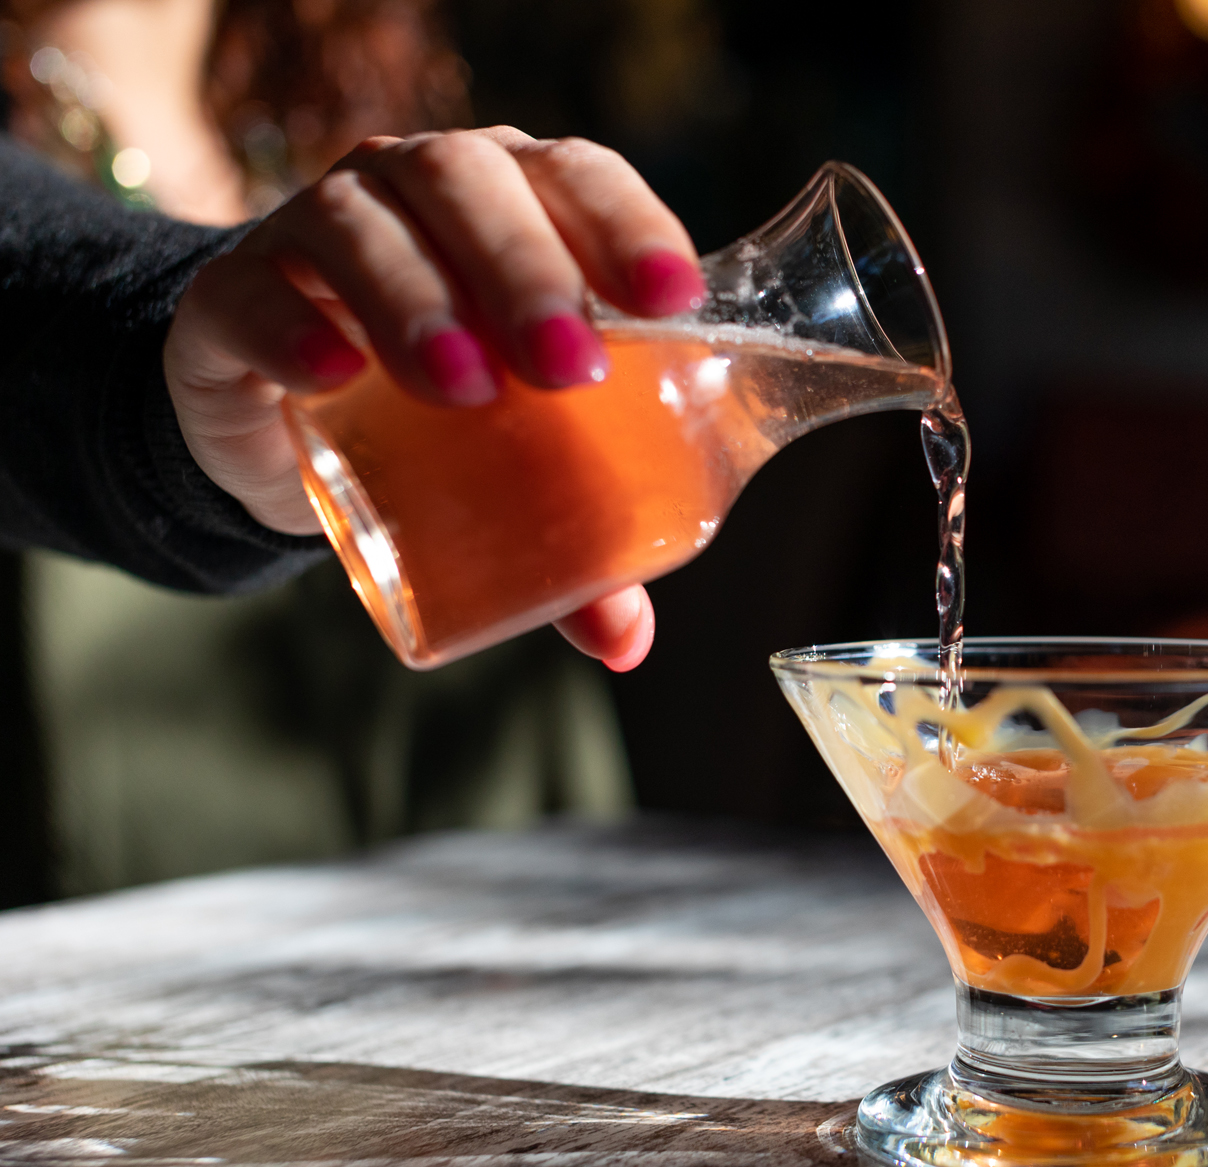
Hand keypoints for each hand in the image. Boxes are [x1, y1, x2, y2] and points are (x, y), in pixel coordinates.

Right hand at [162, 127, 704, 670]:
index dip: (629, 224)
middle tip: (571, 369)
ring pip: (363, 224)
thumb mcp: (517, 467)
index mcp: (516, 201)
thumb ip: (577, 544)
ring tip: (465, 388)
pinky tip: (330, 375)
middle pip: (471, 182)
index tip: (672, 299)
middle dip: (529, 271)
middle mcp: (416, 191)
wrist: (278, 422)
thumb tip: (626, 643)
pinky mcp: (228, 298)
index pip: (577, 175)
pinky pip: (249, 294)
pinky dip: (290, 327)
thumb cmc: (438, 417)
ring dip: (418, 299)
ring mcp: (312, 232)